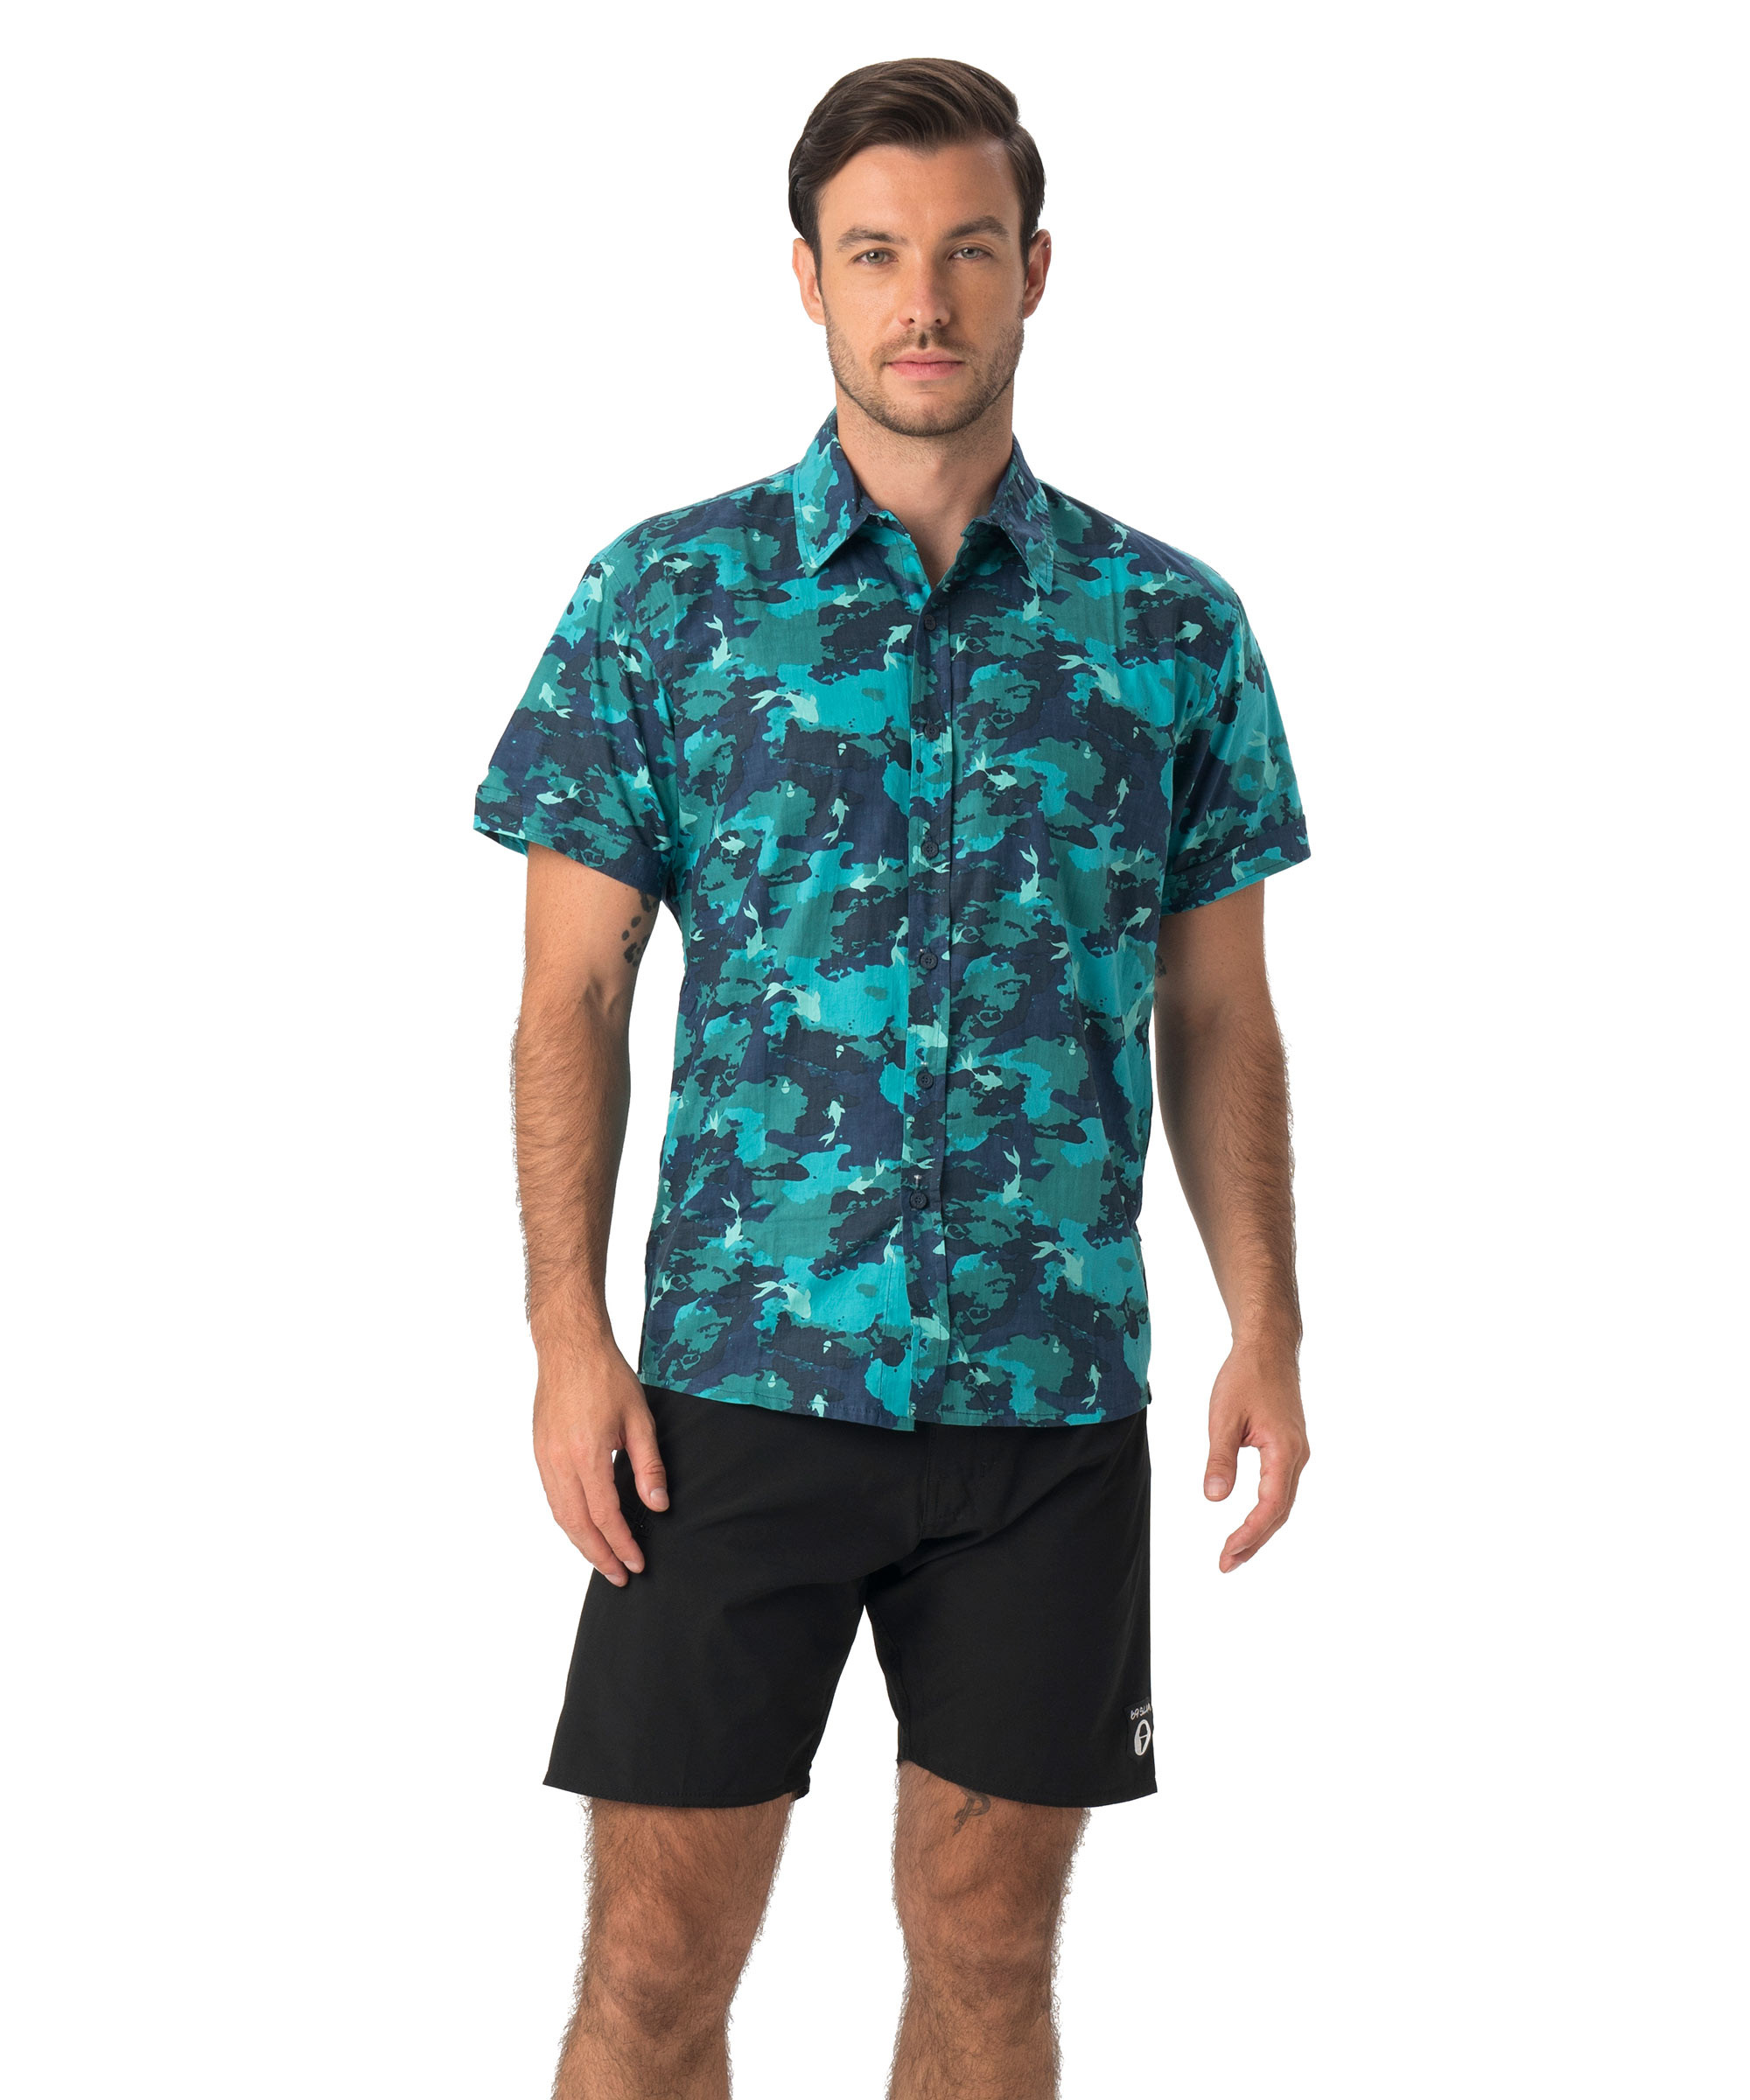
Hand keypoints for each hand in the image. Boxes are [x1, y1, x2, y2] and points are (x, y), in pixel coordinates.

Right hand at [531, 1342, 668, 1584]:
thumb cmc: (606, 1376)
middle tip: (619, 1577)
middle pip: (577, 1525)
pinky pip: (552, 1497)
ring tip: (603, 1560)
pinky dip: (568, 1520)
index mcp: (586, 1454)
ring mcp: (545, 1457)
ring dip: (581, 1543)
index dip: (622, 1544)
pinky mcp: (539, 1452)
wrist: (569, 1347)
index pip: (605, 1515)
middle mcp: (559, 1461)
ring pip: (560, 1514)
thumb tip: (657, 1506)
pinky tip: (583, 1528)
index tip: (637, 1563)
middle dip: (599, 1555)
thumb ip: (648, 1466)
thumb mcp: (639, 1419)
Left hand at [1203, 1341, 1308, 1571]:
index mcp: (1284, 1451)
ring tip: (1234, 1552)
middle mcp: (1297, 1456)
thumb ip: (1220, 1460)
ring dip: (1261, 1529)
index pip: (1270, 1507)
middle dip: (1254, 1541)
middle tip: (1226, 1564)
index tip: (1226, 1554)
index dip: (1249, 1535)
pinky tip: (1251, 1521)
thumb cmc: (1246, 1376)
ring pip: (1282, 1502)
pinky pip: (1281, 1488)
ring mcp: (1296, 1452)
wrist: (1269, 1347)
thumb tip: (1215, 1498)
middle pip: (1279, 1512)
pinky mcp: (1290, 1446)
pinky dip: (1266, 1510)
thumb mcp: (1223, 1418)